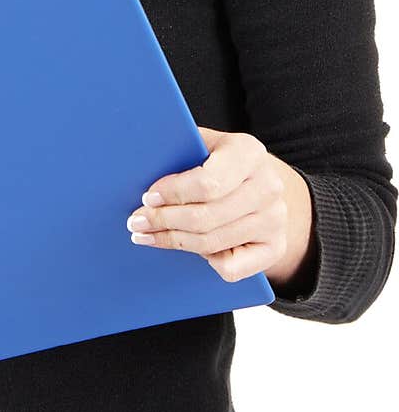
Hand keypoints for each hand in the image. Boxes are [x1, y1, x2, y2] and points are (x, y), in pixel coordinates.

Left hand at [125, 127, 290, 283]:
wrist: (263, 181)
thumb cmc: (222, 161)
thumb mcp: (205, 143)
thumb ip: (181, 149)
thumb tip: (142, 161)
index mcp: (249, 153)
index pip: (208, 182)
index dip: (173, 194)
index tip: (148, 197)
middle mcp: (268, 187)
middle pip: (206, 217)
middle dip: (164, 220)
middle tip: (137, 221)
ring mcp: (275, 220)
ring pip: (212, 242)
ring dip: (173, 241)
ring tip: (147, 235)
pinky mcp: (275, 248)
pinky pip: (232, 268)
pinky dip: (206, 261)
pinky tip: (190, 247)